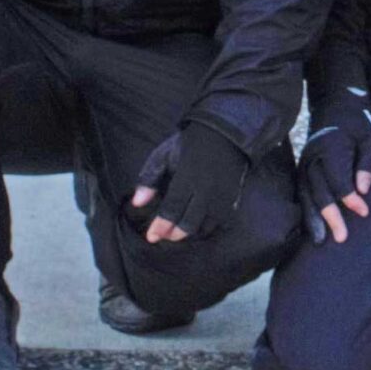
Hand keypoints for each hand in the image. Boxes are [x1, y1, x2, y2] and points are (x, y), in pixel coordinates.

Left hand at [128, 123, 249, 243]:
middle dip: (174, 234)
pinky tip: (197, 226)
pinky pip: (221, 222)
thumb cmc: (188, 144)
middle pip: (190, 222)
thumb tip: (137, 203)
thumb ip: (149, 179)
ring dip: (191, 233)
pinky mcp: (233, 198)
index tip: (151, 236)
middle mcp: (206, 189)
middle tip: (164, 236)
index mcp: (187, 176)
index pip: (172, 208)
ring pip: (206, 226)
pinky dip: (207, 228)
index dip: (161, 226)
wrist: (224, 133)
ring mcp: (222, 195)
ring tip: (179, 231)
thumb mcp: (164, 155)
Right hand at [299, 86, 370, 244]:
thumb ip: (368, 163)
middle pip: (319, 190)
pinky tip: (310, 225)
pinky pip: (301, 191)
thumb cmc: (358, 121)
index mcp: (331, 146)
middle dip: (329, 215)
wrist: (335, 102)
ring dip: (312, 218)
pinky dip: (304, 209)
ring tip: (319, 240)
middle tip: (341, 238)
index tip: (364, 212)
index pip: (338, 178)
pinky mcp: (303, 166)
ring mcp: (305, 161)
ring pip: (305, 193)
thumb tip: (363, 191)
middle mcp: (313, 155)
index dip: (349, 197)